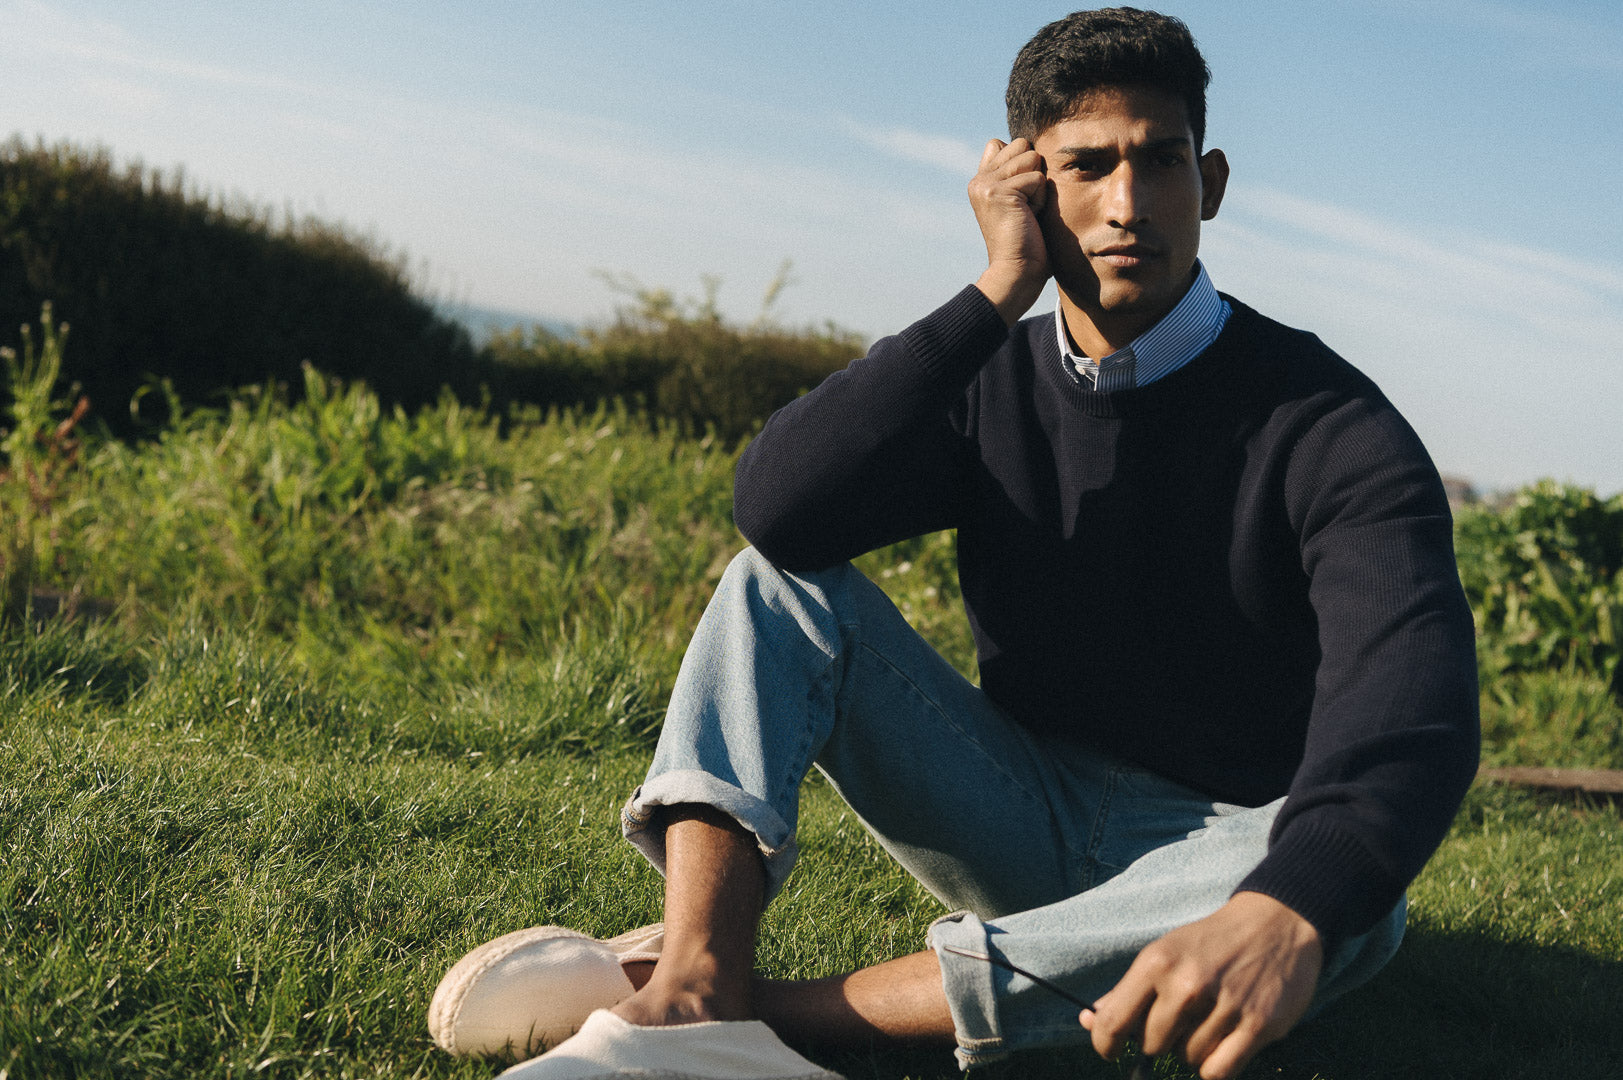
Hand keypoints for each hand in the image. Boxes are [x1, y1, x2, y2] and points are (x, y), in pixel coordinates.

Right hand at [967, 137, 1050, 324]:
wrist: (1017, 272)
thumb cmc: (1027, 243)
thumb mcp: (1021, 201)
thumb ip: (1018, 175)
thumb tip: (1028, 148)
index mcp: (982, 181)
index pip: (1004, 143)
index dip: (1023, 164)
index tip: (1020, 199)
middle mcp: (979, 180)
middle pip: (1022, 144)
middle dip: (1034, 173)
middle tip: (1025, 206)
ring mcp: (986, 185)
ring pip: (1031, 157)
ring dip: (1038, 187)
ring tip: (1027, 213)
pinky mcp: (998, 192)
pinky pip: (1038, 178)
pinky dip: (1041, 200)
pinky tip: (1028, 219)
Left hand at [1080, 892, 1323, 1079]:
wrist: (1276, 921)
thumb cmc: (1210, 943)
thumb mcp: (1163, 953)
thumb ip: (1126, 992)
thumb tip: (1088, 1023)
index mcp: (1157, 962)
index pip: (1113, 1022)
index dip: (1105, 1044)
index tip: (1110, 1050)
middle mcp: (1186, 984)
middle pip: (1152, 1046)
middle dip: (1159, 1042)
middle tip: (1178, 1022)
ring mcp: (1224, 1005)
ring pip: (1188, 1060)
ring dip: (1193, 1050)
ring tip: (1208, 1022)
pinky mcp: (1258, 1025)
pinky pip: (1219, 1071)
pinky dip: (1216, 1066)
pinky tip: (1222, 1045)